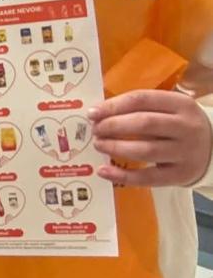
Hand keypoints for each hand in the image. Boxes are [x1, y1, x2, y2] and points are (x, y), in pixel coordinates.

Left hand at [90, 90, 212, 187]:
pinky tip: (104, 171)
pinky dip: (122, 176)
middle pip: (143, 124)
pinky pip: (148, 177)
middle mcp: (185, 127)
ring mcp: (184, 152)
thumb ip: (140, 108)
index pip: (142, 99)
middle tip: (95, 130)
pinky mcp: (179, 175)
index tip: (93, 113)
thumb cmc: (179, 125)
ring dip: (116, 147)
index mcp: (181, 104)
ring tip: (99, 145)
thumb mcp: (169, 109)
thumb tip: (98, 114)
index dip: (113, 106)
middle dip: (113, 126)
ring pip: (145, 151)